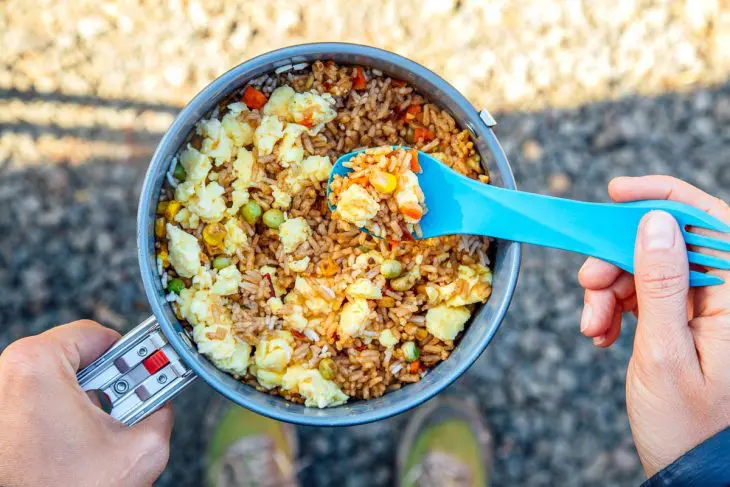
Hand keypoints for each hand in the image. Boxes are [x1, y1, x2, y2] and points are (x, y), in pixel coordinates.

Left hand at [0, 320, 173, 486]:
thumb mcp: (142, 448)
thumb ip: (162, 411)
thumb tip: (161, 404)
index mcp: (38, 364)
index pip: (97, 334)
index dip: (132, 355)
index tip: (147, 374)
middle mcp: (7, 373)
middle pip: (77, 357)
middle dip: (109, 382)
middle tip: (126, 408)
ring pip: (58, 380)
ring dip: (87, 399)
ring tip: (100, 429)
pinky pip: (37, 401)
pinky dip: (62, 415)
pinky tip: (77, 441)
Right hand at [578, 176, 729, 475]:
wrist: (688, 471)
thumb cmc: (686, 425)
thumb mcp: (666, 351)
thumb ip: (662, 284)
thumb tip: (654, 224)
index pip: (709, 223)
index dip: (663, 196)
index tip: (616, 192)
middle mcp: (725, 297)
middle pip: (666, 244)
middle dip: (618, 258)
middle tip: (587, 285)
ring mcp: (704, 309)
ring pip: (646, 269)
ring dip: (609, 291)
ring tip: (592, 326)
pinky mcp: (682, 321)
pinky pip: (643, 295)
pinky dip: (615, 308)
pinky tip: (601, 332)